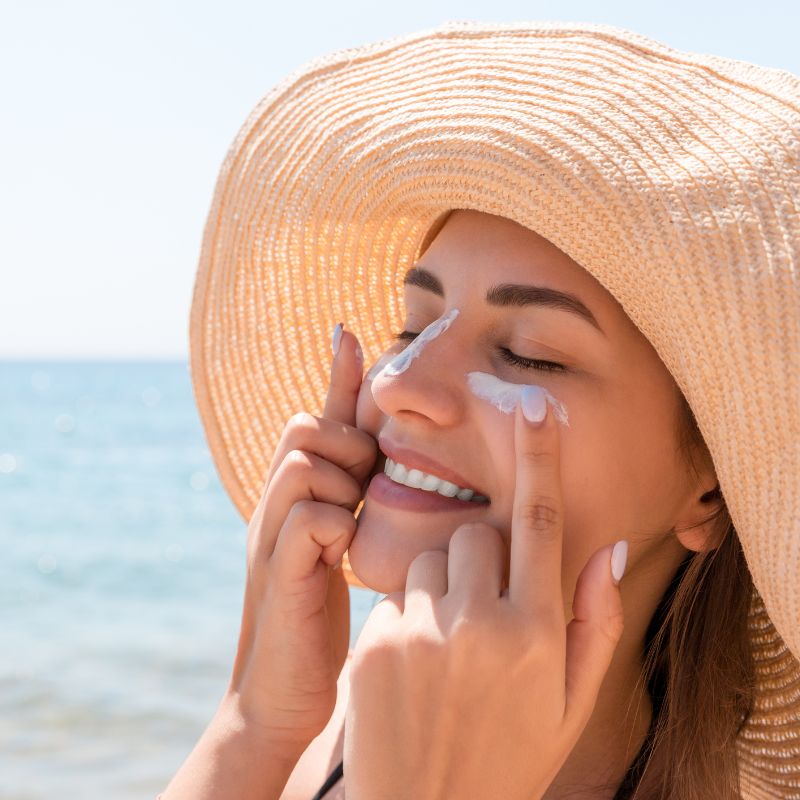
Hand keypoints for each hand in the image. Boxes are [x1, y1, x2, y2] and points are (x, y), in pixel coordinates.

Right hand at [225, 324, 376, 761]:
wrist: (283, 695)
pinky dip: (333, 525)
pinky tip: (343, 554)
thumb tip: (383, 464)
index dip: (336, 376)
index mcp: (298, 497)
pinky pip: (308, 517)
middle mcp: (278, 505)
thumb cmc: (320, 617)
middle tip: (364, 485)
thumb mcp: (341, 549)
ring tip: (353, 517)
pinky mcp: (278, 572)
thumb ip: (354, 503)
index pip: (317, 419)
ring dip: (341, 480)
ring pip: (303, 461)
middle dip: (343, 442)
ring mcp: (272, 535)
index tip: (349, 331)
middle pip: (304, 426)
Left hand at [343, 389, 627, 799]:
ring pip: (430, 560)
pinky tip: (412, 669)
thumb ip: (597, 622)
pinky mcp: (377, 644)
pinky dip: (407, 617)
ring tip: (445, 650)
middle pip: (476, 535)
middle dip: (481, 557)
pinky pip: (396, 597)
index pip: (542, 522)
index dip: (539, 457)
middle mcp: (482, 624)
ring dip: (441, 588)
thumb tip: (611, 546)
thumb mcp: (571, 703)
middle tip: (481, 611)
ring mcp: (424, 633)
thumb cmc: (511, 756)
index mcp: (538, 633)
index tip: (534, 406)